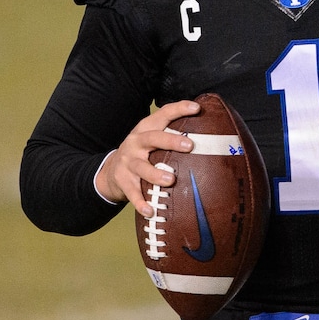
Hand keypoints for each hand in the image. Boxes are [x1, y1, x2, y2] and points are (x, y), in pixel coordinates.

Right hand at [95, 100, 200, 217]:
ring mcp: (128, 162)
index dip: (179, 109)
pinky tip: (150, 211)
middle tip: (189, 145)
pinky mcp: (122, 180)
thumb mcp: (152, 140)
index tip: (196, 108)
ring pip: (141, 166)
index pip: (163, 114)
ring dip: (155, 174)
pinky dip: (141, 202)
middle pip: (152, 138)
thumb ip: (172, 135)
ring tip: (170, 180)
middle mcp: (136, 142)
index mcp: (146, 129)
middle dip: (171, 140)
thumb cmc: (141, 153)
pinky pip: (132, 193)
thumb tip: (209, 134)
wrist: (110, 171)